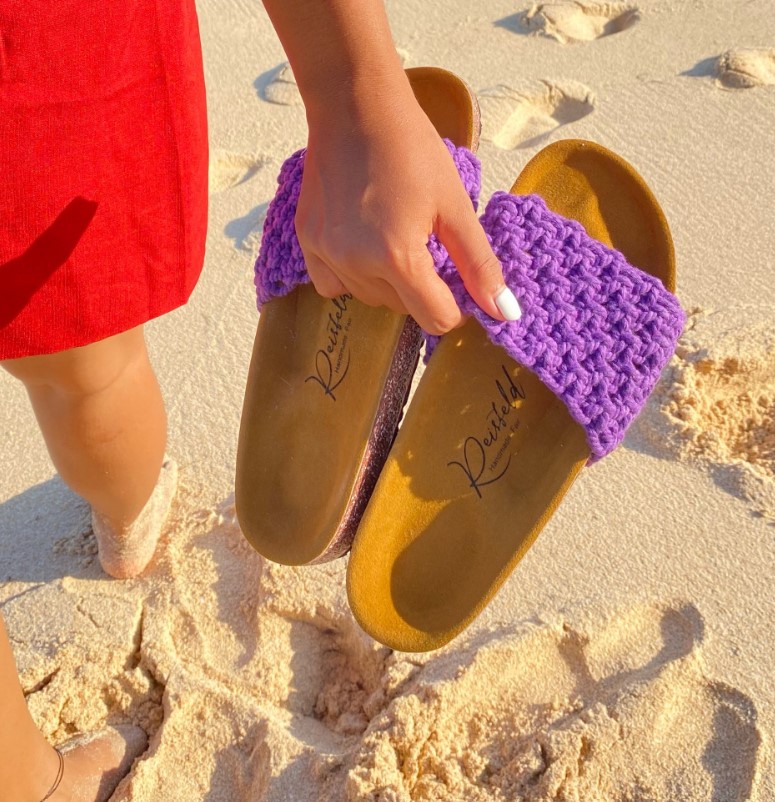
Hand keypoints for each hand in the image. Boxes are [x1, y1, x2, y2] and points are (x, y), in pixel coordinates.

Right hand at [295, 73, 517, 333]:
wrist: (354, 106)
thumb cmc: (411, 149)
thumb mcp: (455, 206)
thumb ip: (480, 265)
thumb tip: (506, 313)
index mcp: (397, 257)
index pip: (435, 317)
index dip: (455, 305)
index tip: (457, 278)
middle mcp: (356, 264)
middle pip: (403, 309)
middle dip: (422, 288)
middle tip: (426, 243)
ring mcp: (326, 255)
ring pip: (370, 298)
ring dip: (389, 282)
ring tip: (394, 235)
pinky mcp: (307, 242)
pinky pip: (334, 284)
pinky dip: (353, 275)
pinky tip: (362, 243)